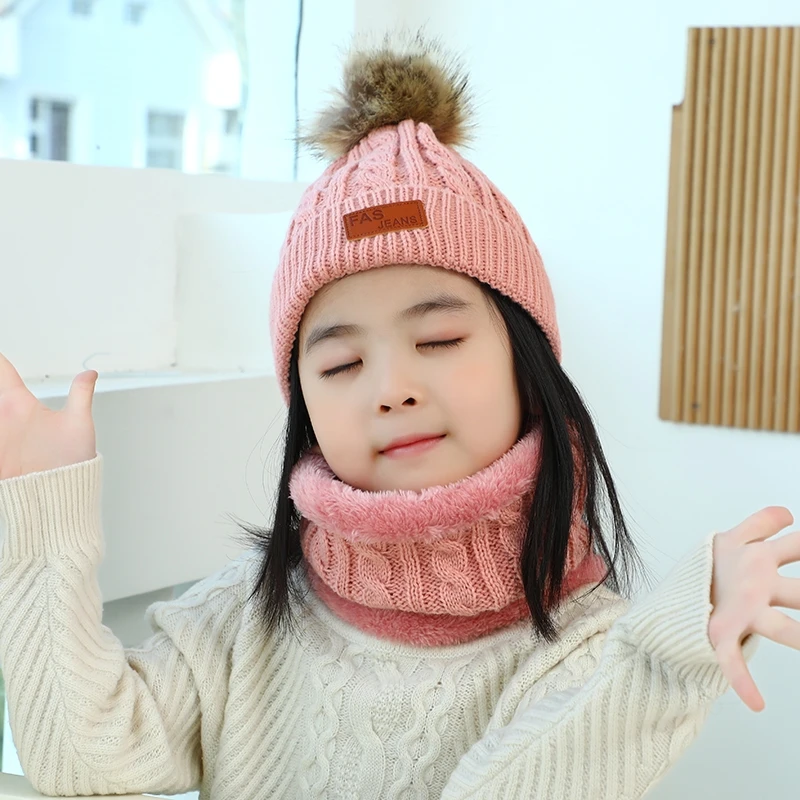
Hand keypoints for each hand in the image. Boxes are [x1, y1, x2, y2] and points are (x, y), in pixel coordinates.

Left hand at [0, 352, 97, 479]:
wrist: (52, 502)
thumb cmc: (65, 463)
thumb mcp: (79, 423)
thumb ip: (81, 393)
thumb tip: (88, 373)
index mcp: (16, 404)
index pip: (1, 368)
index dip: (0, 360)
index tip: (1, 358)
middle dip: (2, 390)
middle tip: (9, 394)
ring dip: (3, 415)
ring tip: (14, 423)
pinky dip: (2, 436)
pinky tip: (9, 439)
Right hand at [709, 506, 799, 711]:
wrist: (670, 593)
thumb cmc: (707, 570)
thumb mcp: (730, 539)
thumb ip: (760, 523)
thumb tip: (789, 513)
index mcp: (758, 557)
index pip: (798, 544)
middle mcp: (756, 583)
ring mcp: (742, 610)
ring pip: (782, 628)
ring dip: (799, 637)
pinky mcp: (722, 634)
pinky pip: (732, 661)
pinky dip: (742, 682)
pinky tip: (756, 703)